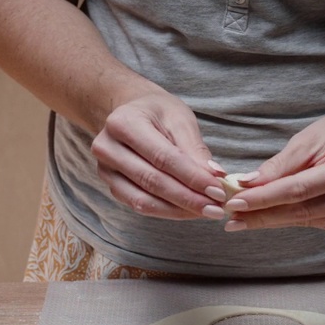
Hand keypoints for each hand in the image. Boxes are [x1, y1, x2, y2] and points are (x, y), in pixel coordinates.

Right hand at [91, 92, 225, 219]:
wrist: (131, 113)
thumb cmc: (157, 113)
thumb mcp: (180, 120)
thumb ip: (195, 150)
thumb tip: (216, 178)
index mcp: (124, 123)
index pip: (163, 158)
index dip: (192, 178)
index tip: (219, 192)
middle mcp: (107, 148)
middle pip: (153, 181)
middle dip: (189, 198)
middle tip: (217, 209)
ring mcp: (105, 170)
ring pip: (144, 200)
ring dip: (179, 210)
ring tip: (208, 211)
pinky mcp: (111, 186)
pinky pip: (139, 205)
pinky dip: (167, 211)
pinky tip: (189, 211)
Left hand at [223, 108, 324, 233]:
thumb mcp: (308, 139)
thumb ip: (279, 166)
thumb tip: (247, 186)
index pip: (299, 190)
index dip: (264, 199)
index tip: (235, 203)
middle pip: (301, 212)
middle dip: (262, 215)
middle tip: (231, 218)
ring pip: (306, 221)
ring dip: (272, 218)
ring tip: (243, 215)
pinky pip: (316, 224)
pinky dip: (292, 218)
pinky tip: (277, 212)